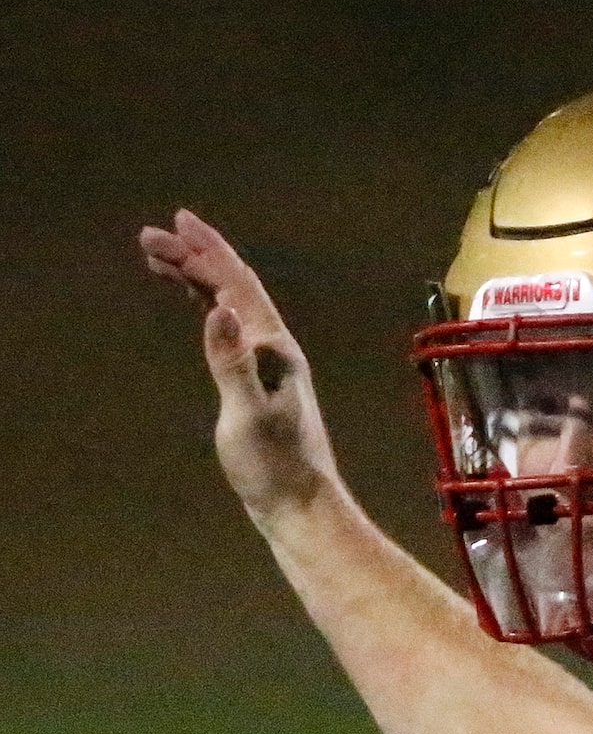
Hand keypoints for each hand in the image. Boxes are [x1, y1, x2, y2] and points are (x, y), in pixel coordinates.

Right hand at [138, 209, 338, 528]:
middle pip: (232, 289)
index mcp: (275, 350)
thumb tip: (217, 310)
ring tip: (162, 261)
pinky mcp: (260, 388)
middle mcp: (275, 352)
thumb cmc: (276, 469)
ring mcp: (269, 369)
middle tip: (151, 237)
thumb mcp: (247, 416)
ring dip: (199, 282)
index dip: (205, 252)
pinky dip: (209, 313)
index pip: (235, 286)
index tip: (171, 225)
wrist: (301, 508)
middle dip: (194, 258)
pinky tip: (197, 310)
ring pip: (230, 309)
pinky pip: (231, 335)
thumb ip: (231, 362)